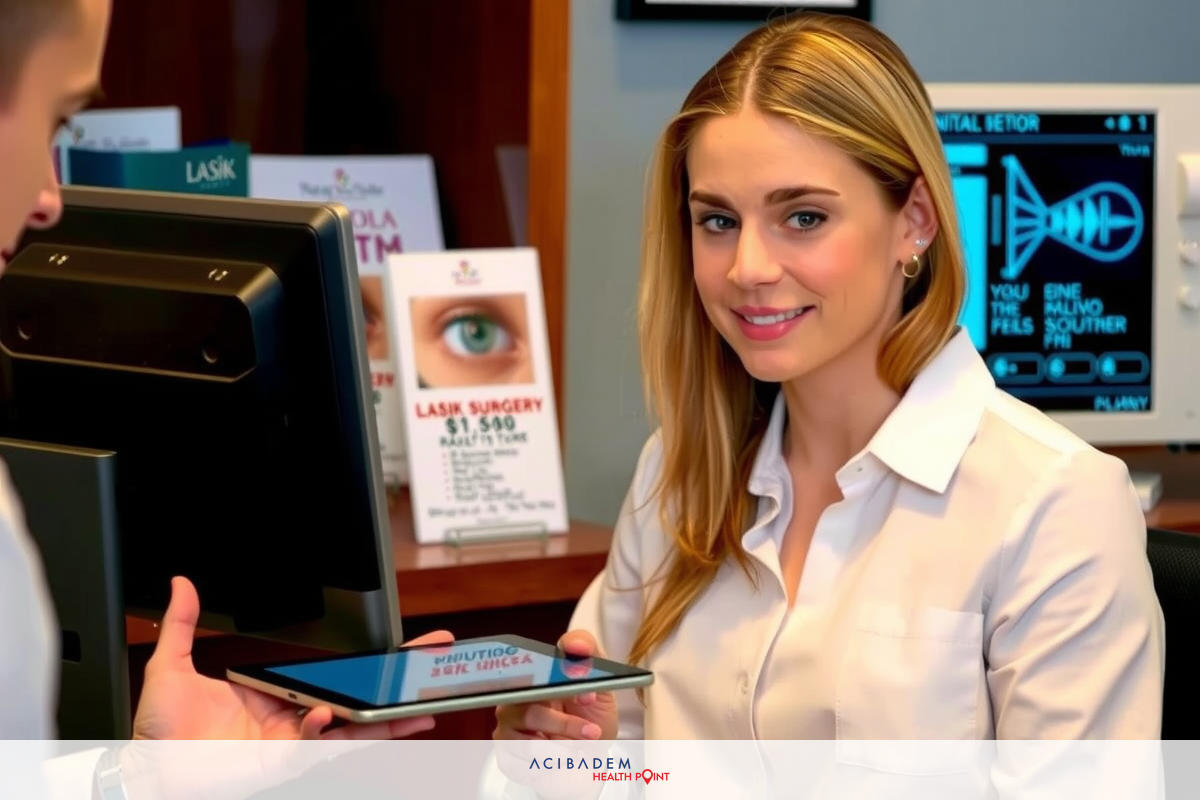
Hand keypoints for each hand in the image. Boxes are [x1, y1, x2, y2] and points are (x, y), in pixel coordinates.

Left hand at [115, 576, 453, 799]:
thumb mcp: (171, 665)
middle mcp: (288, 722)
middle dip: (393, 691)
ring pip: (347, 731)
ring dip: (383, 720)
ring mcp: (287, 744)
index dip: (361, 670)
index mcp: (272, 696)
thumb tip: (181, 584)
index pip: (328, 679)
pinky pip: (311, 746)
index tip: (391, 654)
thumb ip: (183, 624)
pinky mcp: (278, 763)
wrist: (143, 770)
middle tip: (428, 672)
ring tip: (417, 708)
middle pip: (353, 704)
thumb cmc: (157, 732)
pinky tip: (331, 712)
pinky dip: (323, 728)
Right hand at [491, 630, 618, 799]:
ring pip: (527, 743)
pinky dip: (550, 767)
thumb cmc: (592, 717)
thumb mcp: (602, 683)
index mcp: (533, 679)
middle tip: (592, 732)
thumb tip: (576, 646)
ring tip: (577, 750)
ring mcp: (507, 731)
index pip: (530, 674)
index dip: (558, 685)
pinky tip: (560, 762)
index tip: (588, 697)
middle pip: (528, 710)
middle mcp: (514, 702)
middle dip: (565, 724)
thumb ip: (590, 655)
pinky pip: (522, 766)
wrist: (593, 759)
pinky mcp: (507, 759)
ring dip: (562, 749)